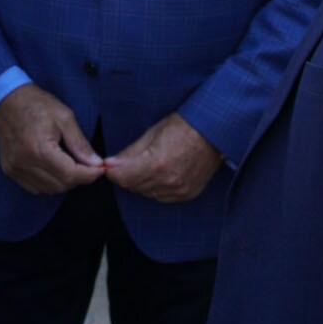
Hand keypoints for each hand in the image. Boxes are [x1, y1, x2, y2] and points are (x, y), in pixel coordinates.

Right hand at [0, 83, 103, 194]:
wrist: (7, 99)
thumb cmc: (37, 104)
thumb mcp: (65, 117)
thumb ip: (80, 144)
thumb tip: (96, 164)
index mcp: (39, 149)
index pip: (70, 175)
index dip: (89, 175)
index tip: (100, 168)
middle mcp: (24, 163)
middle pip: (60, 185)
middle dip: (78, 178)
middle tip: (86, 163)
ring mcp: (14, 169)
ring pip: (48, 189)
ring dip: (63, 181)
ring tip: (69, 163)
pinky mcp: (9, 170)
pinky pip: (34, 187)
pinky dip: (48, 182)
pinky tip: (53, 167)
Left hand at [104, 112, 223, 203]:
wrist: (214, 131)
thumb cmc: (184, 126)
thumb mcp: (152, 133)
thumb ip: (130, 153)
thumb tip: (111, 163)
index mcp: (157, 164)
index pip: (123, 178)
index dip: (112, 172)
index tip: (108, 166)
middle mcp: (168, 181)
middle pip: (133, 187)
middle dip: (126, 175)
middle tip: (125, 164)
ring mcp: (179, 190)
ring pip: (147, 194)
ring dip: (140, 182)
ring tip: (145, 165)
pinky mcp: (188, 194)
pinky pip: (162, 197)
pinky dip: (156, 188)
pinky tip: (159, 174)